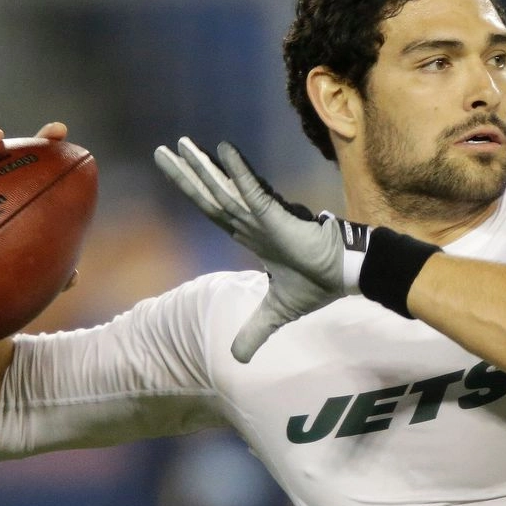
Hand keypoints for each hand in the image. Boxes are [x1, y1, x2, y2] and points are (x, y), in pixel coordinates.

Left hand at [155, 138, 364, 361]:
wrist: (344, 275)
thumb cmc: (316, 283)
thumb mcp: (276, 312)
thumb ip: (254, 331)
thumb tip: (237, 359)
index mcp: (249, 234)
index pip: (212, 209)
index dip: (192, 191)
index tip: (175, 171)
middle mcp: (250, 220)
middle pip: (209, 194)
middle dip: (185, 174)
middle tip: (161, 151)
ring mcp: (261, 216)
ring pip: (223, 190)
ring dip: (202, 168)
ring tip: (180, 145)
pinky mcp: (276, 216)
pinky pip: (253, 190)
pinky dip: (237, 172)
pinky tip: (223, 149)